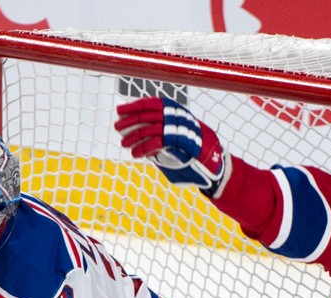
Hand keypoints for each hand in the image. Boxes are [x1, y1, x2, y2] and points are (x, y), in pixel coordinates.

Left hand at [115, 97, 231, 196]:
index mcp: (175, 109)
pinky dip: (142, 149)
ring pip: (148, 129)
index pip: (150, 102)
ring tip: (124, 144)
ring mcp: (178, 129)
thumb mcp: (177, 133)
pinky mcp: (179, 144)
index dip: (133, 105)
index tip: (119, 110)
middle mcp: (176, 116)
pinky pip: (155, 144)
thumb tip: (138, 128)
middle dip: (129, 120)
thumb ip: (161, 129)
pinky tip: (135, 154)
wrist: (213, 163)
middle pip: (146, 115)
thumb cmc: (193, 149)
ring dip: (133, 136)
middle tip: (117, 127)